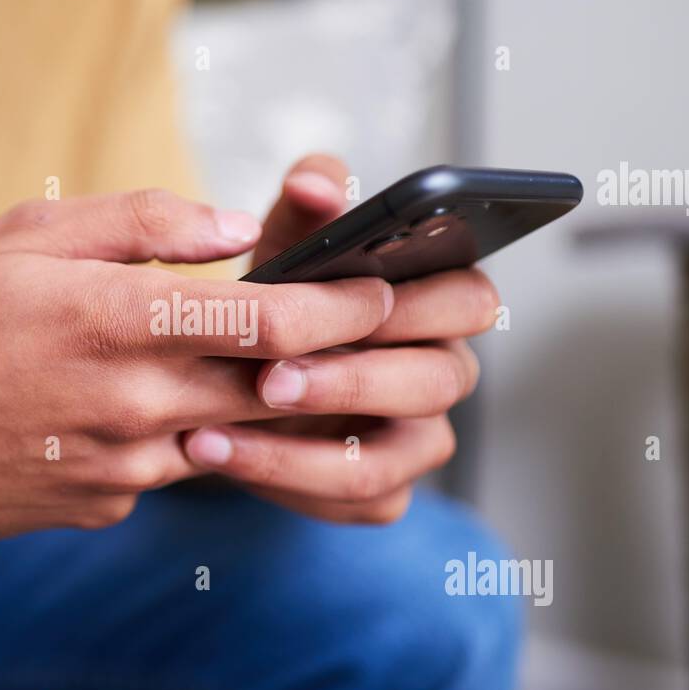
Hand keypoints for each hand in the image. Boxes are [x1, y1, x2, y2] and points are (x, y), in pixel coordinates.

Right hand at [0, 188, 396, 541]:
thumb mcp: (26, 234)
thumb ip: (141, 224)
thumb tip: (232, 228)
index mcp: (115, 319)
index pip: (270, 322)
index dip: (342, 308)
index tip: (380, 291)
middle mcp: (129, 402)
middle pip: (270, 386)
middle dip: (325, 360)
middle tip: (352, 331)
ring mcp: (118, 468)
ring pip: (225, 431)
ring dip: (249, 400)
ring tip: (223, 360)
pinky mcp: (101, 507)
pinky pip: (167, 469)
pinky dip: (175, 436)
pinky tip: (129, 409)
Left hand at [181, 155, 497, 523]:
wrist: (240, 367)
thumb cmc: (286, 292)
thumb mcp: (290, 241)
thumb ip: (309, 204)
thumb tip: (313, 187)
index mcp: (438, 301)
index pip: (472, 298)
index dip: (423, 304)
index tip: (358, 300)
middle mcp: (441, 371)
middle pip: (438, 383)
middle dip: (353, 381)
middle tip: (270, 378)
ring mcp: (416, 439)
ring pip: (389, 461)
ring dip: (303, 453)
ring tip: (217, 435)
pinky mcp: (382, 490)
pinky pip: (357, 502)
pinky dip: (288, 485)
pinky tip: (224, 459)